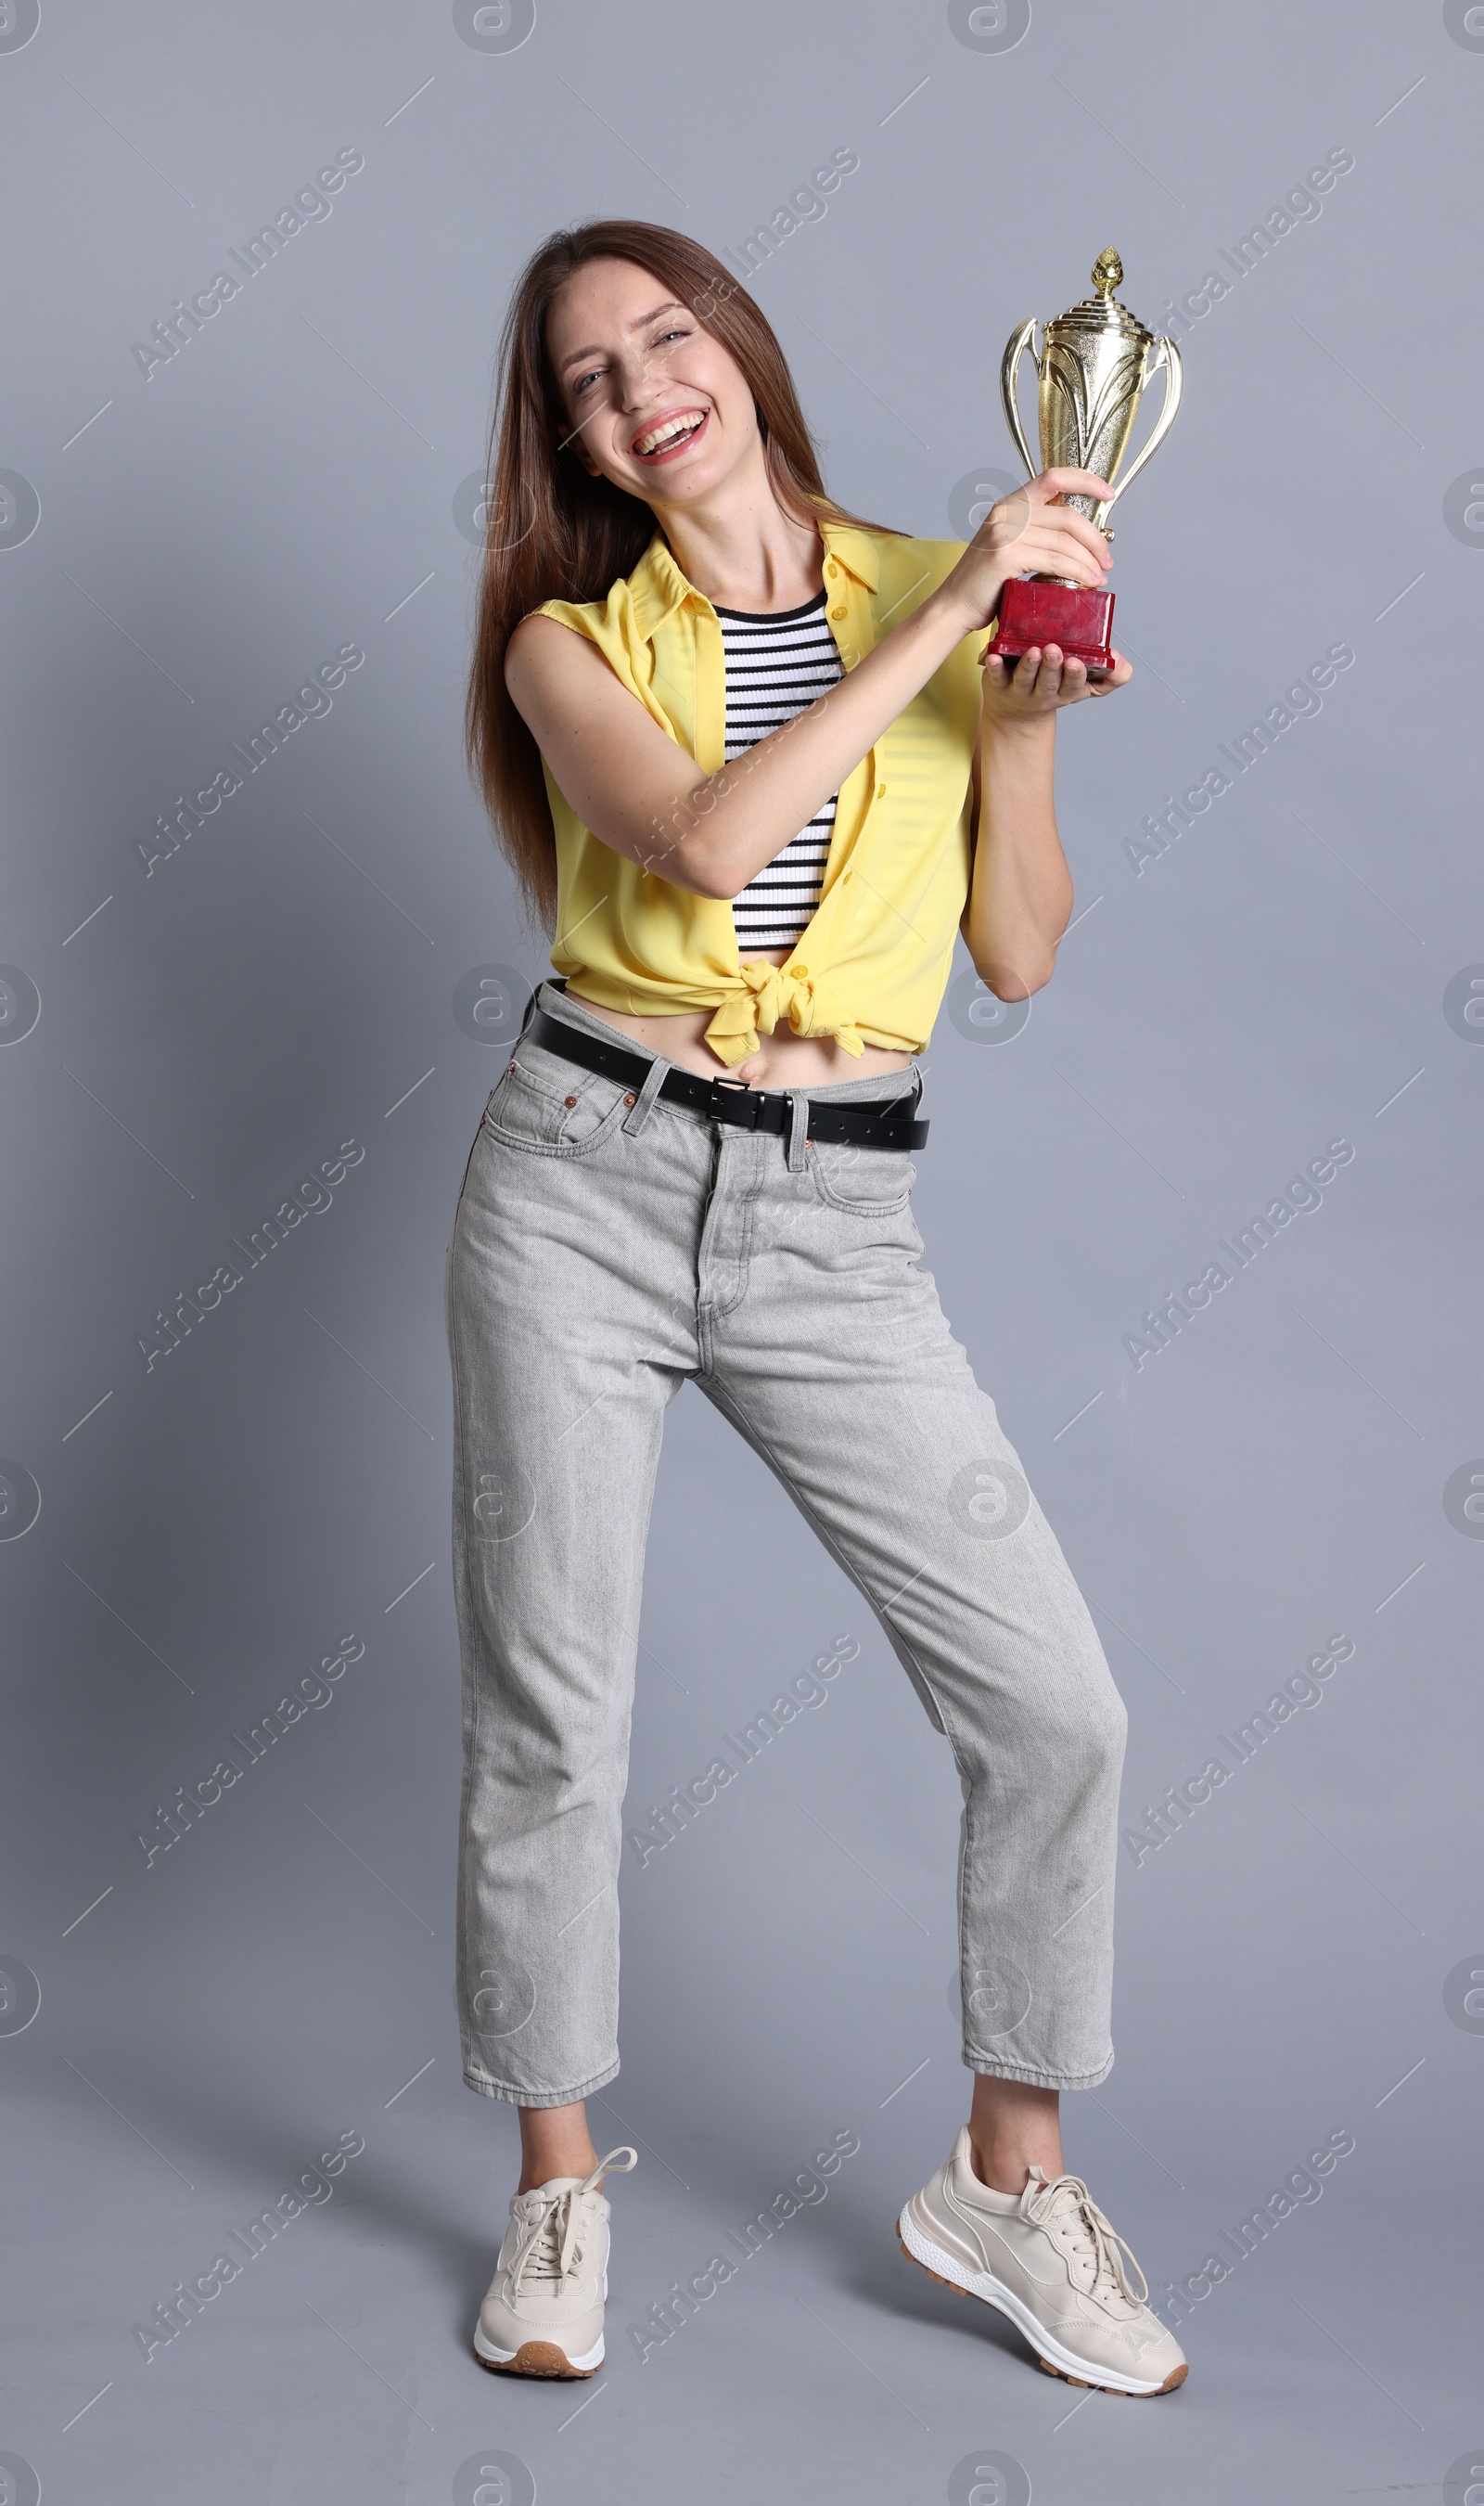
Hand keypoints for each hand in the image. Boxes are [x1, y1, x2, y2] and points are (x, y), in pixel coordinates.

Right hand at [944, 468, 1115, 633]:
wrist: (953, 607)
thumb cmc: (985, 584)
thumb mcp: (1010, 547)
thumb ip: (1037, 536)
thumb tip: (1080, 541)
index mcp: (1009, 505)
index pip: (1053, 477)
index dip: (1085, 481)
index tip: (1108, 494)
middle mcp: (1007, 512)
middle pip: (1067, 516)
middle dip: (1095, 538)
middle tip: (1107, 558)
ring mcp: (1005, 533)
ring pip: (1065, 542)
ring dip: (1089, 560)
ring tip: (1099, 575)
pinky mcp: (1006, 556)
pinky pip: (1055, 561)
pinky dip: (1077, 572)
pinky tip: (1086, 582)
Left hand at [981, 641, 1133, 725]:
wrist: (1016, 713)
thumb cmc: (1056, 688)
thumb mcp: (1086, 686)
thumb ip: (1111, 676)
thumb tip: (1120, 662)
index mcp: (1065, 691)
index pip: (1073, 685)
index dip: (1075, 675)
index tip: (1076, 662)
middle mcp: (1043, 694)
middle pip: (1049, 682)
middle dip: (1053, 667)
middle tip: (1055, 650)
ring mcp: (1019, 691)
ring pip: (1025, 679)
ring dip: (1029, 666)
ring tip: (1034, 650)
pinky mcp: (997, 685)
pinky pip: (995, 676)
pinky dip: (994, 667)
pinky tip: (995, 657)